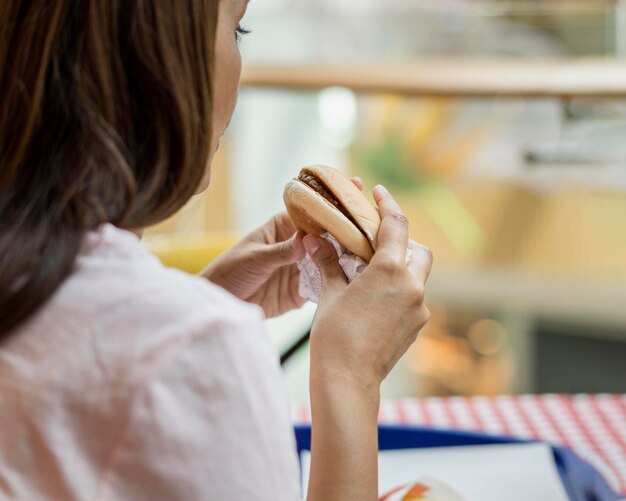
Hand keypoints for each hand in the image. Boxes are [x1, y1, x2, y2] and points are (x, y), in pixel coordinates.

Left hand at [200, 177, 364, 317]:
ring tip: (373, 251)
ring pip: (330, 260)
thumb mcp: (255, 258)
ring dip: (348, 257)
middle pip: (327, 235)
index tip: (353, 187)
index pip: (312, 211)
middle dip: (348, 227)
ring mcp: (300, 269)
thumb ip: (282, 251)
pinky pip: (323, 286)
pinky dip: (338, 284)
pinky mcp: (301, 292)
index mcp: (283, 228)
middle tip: (375, 220)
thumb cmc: (229, 272)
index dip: (333, 201)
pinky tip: (357, 281)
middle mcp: (296, 246)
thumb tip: (307, 241)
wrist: (220, 304)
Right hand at [305, 184, 432, 388]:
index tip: (379, 192)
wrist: (347, 380)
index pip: (397, 225)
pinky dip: (401, 291)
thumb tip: (315, 241)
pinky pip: (414, 299)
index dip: (388, 204)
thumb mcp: (330, 293)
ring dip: (403, 268)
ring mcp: (419, 309)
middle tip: (377, 244)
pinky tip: (376, 300)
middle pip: (419, 250)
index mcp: (391, 271)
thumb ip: (329, 263)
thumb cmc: (334, 335)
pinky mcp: (417, 327)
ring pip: (419, 276)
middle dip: (403, 242)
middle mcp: (413, 287)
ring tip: (373, 274)